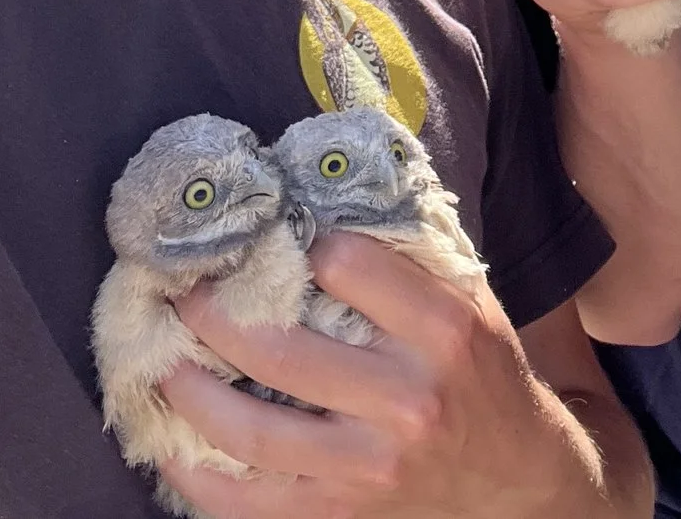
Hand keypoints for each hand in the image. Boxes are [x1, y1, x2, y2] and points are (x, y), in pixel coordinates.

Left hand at [160, 235, 592, 518]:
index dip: (301, 244)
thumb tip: (323, 194)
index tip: (273, 241)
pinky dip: (197, 475)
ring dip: (188, 391)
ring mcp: (370, 465)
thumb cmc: (483, 376)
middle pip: (280, 348)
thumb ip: (407, 257)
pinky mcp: (343, 513)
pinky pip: (250, 501)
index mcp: (443, 332)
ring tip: (162, 360)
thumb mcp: (470, 303)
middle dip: (211, 313)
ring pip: (252, 429)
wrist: (518, 482)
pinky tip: (170, 443)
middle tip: (180, 292)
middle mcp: (407, 400)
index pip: (346, 265)